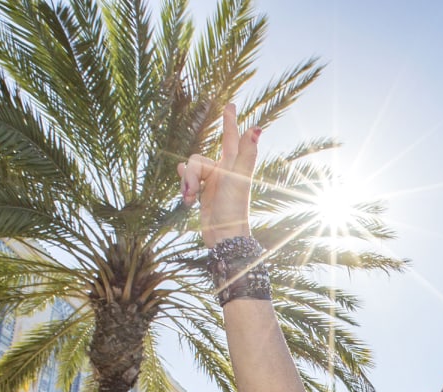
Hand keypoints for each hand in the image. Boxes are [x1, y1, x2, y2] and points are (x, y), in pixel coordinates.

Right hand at [178, 104, 259, 242]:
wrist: (224, 235)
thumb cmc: (234, 207)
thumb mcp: (239, 178)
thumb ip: (246, 153)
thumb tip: (257, 128)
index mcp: (233, 164)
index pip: (230, 137)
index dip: (229, 121)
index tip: (230, 105)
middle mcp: (223, 171)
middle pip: (197, 159)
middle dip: (190, 175)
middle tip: (193, 192)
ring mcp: (212, 182)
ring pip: (190, 170)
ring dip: (186, 185)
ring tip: (190, 200)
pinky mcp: (204, 194)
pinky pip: (188, 181)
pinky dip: (184, 186)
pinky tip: (184, 191)